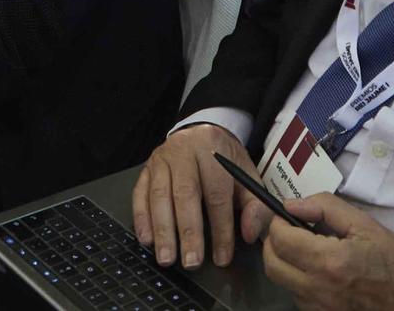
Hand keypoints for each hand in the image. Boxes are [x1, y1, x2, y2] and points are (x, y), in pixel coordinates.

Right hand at [130, 124, 260, 270]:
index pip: (217, 194)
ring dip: (163, 230)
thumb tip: (249, 234)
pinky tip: (147, 239)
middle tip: (191, 261)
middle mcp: (184, 151)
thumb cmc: (224, 159)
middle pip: (185, 195)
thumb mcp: (246, 174)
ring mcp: (161, 159)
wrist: (201, 131)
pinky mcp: (146, 168)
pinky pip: (140, 194)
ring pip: (159, 196)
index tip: (222, 256)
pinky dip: (142, 218)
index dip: (220, 229)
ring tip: (167, 258)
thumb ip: (253, 204)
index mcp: (213, 149)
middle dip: (188, 232)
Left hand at [262, 193, 393, 310]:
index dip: (278, 221)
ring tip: (306, 248)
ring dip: (284, 261)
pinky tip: (317, 269)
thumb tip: (292, 204)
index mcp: (330, 261)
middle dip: (274, 242)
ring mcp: (318, 309)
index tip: (288, 214)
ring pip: (281, 282)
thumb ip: (326, 207)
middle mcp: (318, 289)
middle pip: (272, 264)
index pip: (280, 239)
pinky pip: (297, 296)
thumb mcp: (366, 224)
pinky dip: (297, 279)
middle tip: (290, 229)